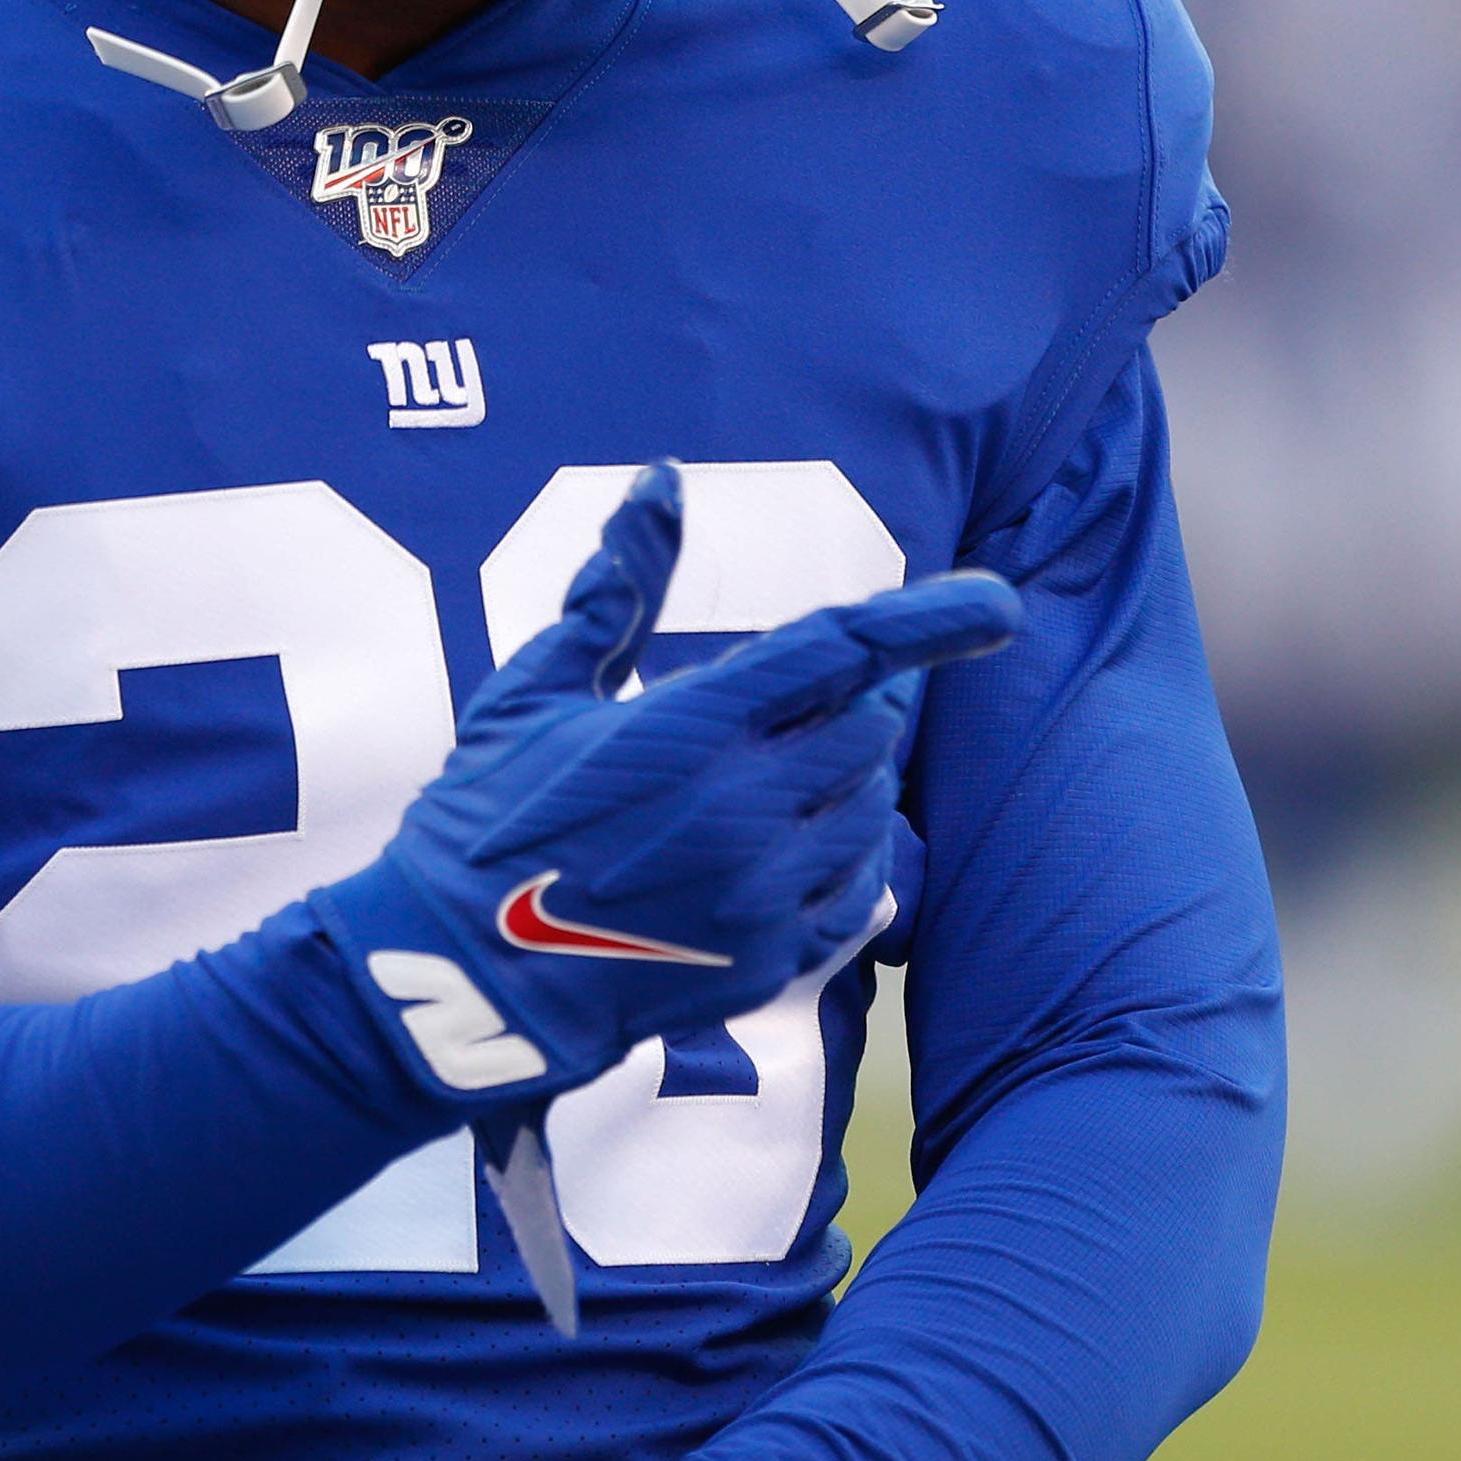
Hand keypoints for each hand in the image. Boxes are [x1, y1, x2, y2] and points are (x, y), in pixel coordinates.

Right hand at [317, 460, 1017, 1104]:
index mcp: (692, 729)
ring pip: (867, 812)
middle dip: (850, 709)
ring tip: (771, 784)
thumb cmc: (488, 818)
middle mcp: (743, 810)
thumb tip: (661, 482)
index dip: (929, 622)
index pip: (842, 652)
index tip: (998, 604)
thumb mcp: (538, 689)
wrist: (463, 978)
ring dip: (844, 782)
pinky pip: (854, 896)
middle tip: (792, 711)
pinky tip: (791, 851)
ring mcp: (762, 895)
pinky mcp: (766, 964)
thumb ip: (616, 587)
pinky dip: (842, 861)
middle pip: (867, 732)